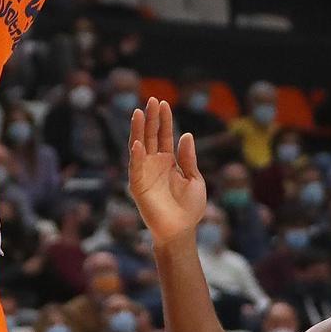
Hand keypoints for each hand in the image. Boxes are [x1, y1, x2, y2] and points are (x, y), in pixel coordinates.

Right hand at [129, 99, 207, 244]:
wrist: (182, 231)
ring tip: (138, 112)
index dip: (164, 119)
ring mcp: (145, 173)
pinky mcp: (138, 187)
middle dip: (151, 118)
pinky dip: (136, 156)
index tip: (163, 103)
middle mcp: (155, 164)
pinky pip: (135, 168)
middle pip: (151, 136)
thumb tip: (186, 134)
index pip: (164, 135)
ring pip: (139, 147)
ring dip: (138, 130)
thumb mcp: (194, 179)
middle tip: (151, 100)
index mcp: (169, 161)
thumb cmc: (190, 208)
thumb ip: (188, 158)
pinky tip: (138, 143)